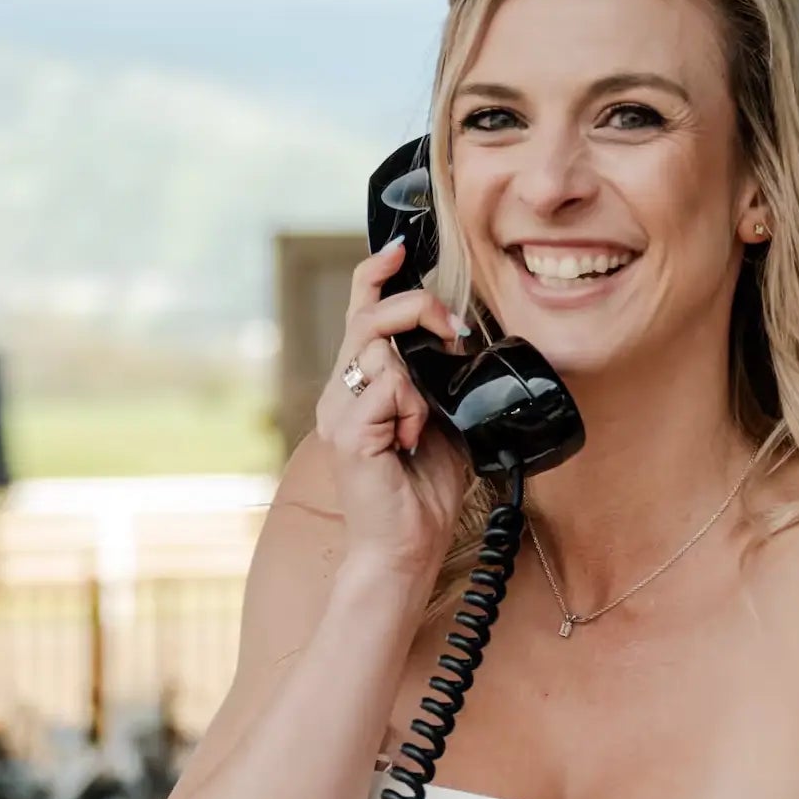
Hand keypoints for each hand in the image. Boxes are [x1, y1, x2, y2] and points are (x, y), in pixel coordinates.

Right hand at [312, 233, 470, 578]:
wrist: (407, 548)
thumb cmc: (423, 493)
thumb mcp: (442, 421)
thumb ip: (441, 381)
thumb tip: (459, 342)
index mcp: (358, 388)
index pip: (359, 314)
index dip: (376, 275)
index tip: (401, 251)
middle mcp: (339, 396)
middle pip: (369, 318)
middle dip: (417, 308)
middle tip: (453, 329)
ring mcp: (339, 415)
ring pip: (381, 352)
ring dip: (418, 383)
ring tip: (420, 424)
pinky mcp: (348, 435)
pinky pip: (388, 388)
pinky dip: (411, 409)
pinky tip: (409, 441)